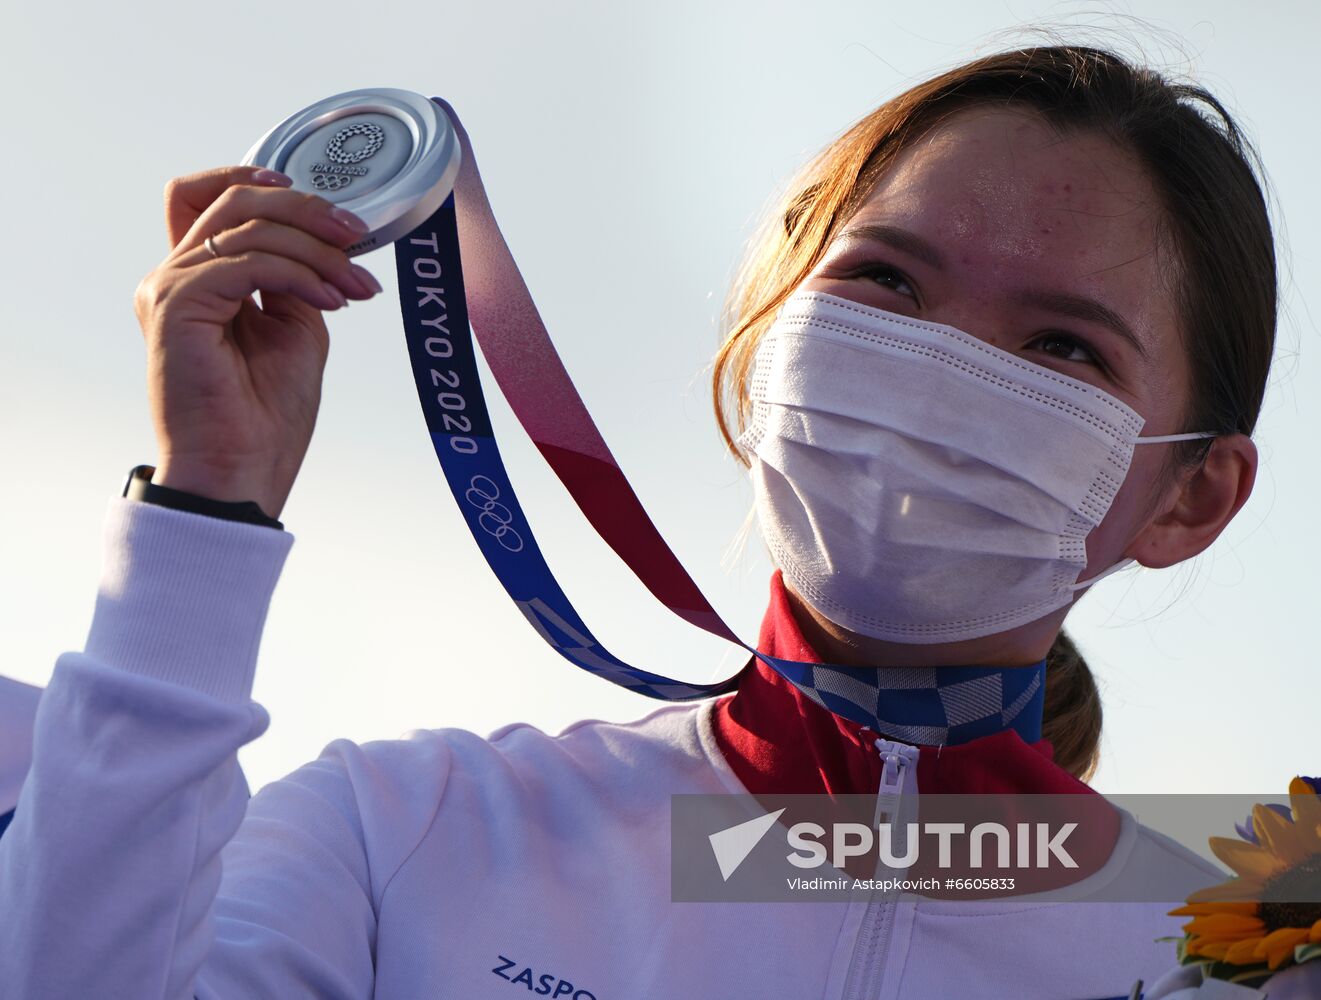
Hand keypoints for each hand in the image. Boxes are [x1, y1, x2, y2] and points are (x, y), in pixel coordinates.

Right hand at [133, 166, 382, 518]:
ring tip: (356, 286)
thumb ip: (296, 279)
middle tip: (356, 236)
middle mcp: (174, 276)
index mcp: (198, 280)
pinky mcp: (175, 304)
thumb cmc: (265, 416)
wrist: (242, 470)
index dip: (255, 178)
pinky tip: (333, 300)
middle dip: (306, 208)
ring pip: (246, 223)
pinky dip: (301, 274)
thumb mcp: (296, 329)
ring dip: (316, 248)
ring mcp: (168, 288)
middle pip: (233, 198)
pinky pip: (248, 262)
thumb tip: (321, 243)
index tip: (323, 208)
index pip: (205, 197)